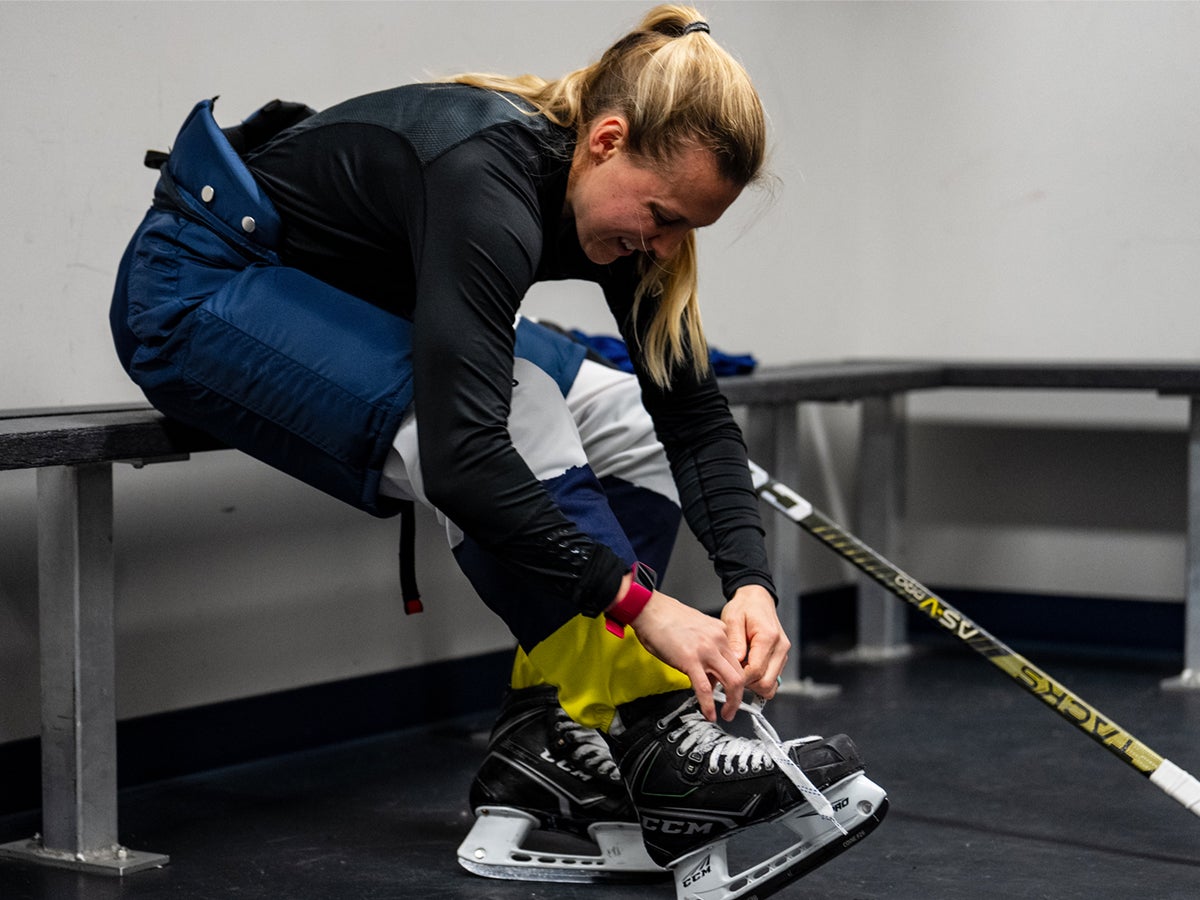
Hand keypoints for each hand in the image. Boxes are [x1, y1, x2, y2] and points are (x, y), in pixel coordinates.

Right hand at [629, 589, 746, 722]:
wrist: (649, 609)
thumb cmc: (666, 618)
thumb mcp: (697, 630)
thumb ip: (708, 649)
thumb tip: (709, 675)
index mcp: (720, 632)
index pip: (738, 661)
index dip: (736, 680)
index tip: (731, 691)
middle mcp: (718, 640)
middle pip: (741, 673)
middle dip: (740, 696)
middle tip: (733, 708)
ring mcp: (706, 650)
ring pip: (733, 681)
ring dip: (732, 703)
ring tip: (726, 714)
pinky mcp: (690, 660)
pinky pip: (704, 688)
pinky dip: (709, 705)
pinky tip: (709, 714)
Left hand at [720, 584, 789, 699]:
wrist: (756, 599)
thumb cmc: (744, 606)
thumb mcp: (732, 619)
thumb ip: (734, 641)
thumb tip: (735, 662)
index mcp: (768, 637)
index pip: (756, 671)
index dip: (740, 678)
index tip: (727, 675)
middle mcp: (780, 647)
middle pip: (767, 683)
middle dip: (748, 684)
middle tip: (733, 675)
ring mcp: (783, 653)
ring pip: (771, 684)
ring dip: (754, 684)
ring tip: (740, 671)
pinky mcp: (781, 657)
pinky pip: (772, 678)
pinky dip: (760, 679)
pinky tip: (747, 669)